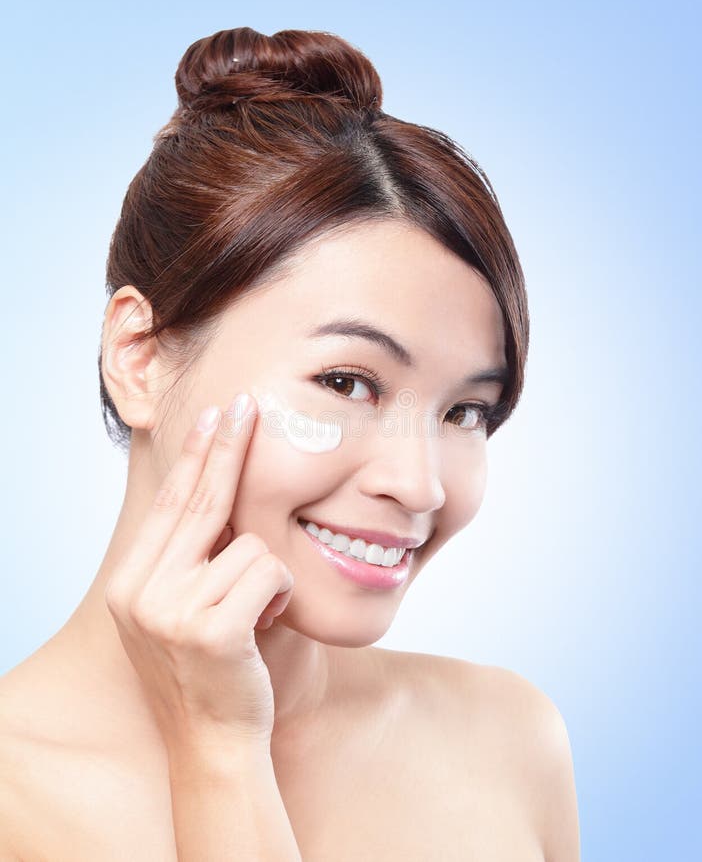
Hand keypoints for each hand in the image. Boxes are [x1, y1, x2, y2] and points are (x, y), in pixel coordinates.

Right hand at [104, 394, 294, 750]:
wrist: (213, 743)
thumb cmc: (210, 670)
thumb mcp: (183, 608)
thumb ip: (191, 557)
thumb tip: (217, 489)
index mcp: (132, 582)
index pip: (171, 505)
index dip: (197, 456)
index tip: (216, 416)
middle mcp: (141, 591)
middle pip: (200, 502)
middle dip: (228, 448)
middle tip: (247, 404)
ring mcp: (172, 611)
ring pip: (250, 544)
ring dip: (268, 579)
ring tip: (255, 617)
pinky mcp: (211, 630)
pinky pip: (270, 573)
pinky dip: (281, 597)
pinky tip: (265, 628)